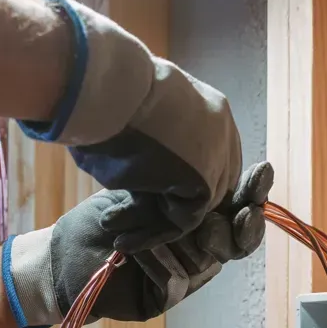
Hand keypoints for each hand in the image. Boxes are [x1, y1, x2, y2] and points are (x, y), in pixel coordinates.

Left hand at [3, 162, 272, 327]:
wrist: (64, 254)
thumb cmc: (103, 219)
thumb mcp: (148, 193)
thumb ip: (184, 190)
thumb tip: (221, 172)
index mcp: (201, 220)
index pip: (241, 210)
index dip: (254, 194)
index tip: (261, 173)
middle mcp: (201, 250)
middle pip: (236, 240)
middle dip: (231, 224)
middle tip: (225, 212)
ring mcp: (186, 277)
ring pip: (205, 259)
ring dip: (171, 239)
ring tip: (132, 227)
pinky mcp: (165, 299)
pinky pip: (176, 279)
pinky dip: (153, 260)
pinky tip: (130, 250)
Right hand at [17, 0, 241, 252]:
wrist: (106, 88)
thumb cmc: (103, 95)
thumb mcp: (136, 113)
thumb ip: (151, 138)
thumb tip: (133, 158)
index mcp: (210, 107)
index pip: (207, 156)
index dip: (175, 181)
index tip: (139, 195)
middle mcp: (223, 130)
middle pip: (207, 183)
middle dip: (170, 205)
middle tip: (129, 219)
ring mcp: (220, 155)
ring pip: (193, 204)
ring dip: (156, 222)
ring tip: (119, 232)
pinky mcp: (207, 180)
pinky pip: (184, 220)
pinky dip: (155, 235)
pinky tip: (125, 240)